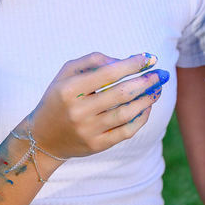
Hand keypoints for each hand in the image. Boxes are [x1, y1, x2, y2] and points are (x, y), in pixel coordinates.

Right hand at [27, 52, 169, 158]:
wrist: (43, 138)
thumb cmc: (60, 98)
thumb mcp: (66, 74)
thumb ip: (92, 60)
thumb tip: (123, 61)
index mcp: (69, 90)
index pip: (108, 73)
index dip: (132, 64)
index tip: (149, 58)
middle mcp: (78, 111)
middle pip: (121, 94)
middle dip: (146, 82)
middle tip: (161, 74)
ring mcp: (88, 131)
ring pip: (127, 113)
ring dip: (147, 99)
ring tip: (157, 89)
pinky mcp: (97, 146)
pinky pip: (126, 131)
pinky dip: (141, 118)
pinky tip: (147, 107)